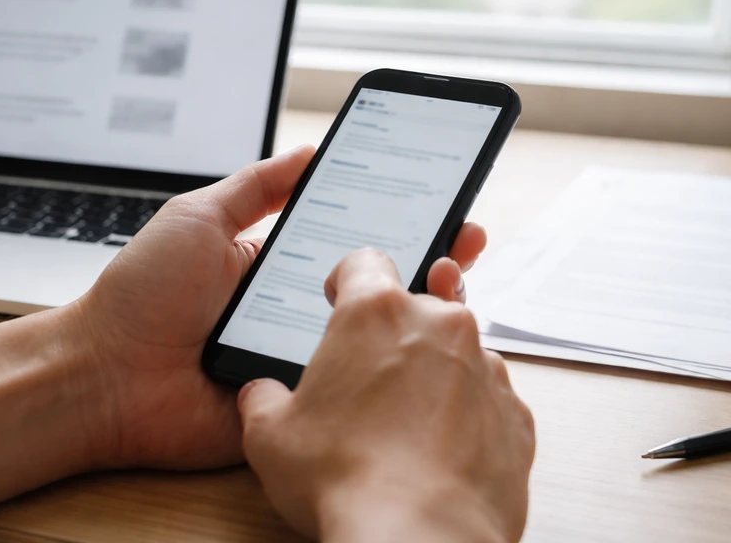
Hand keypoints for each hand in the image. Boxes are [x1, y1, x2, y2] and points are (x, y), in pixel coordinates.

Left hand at [71, 146, 488, 470]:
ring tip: (454, 280)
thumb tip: (309, 150)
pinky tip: (416, 348)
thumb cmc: (141, 294)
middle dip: (424, 262)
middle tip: (466, 239)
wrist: (103, 376)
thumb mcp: (198, 218)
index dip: (395, 221)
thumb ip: (255, 186)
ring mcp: (296, 360)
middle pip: (371, 290)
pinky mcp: (294, 407)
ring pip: (370, 342)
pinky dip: (380, 374)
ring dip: (412, 314)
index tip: (442, 201)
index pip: (348, 240)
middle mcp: (292, 312)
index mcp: (274, 267)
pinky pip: (346, 393)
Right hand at [238, 249, 534, 542]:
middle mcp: (440, 324)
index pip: (364, 261)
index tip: (338, 303)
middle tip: (364, 381)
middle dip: (390, 335)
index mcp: (376, 311)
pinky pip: (485, 397)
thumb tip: (261, 394)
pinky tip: (435, 450)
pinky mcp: (516, 414)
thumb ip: (262, 397)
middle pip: (413, 305)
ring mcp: (486, 368)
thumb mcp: (269, 435)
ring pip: (454, 350)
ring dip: (430, 373)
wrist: (419, 539)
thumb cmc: (343, 480)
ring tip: (399, 424)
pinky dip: (464, 413)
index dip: (345, 280)